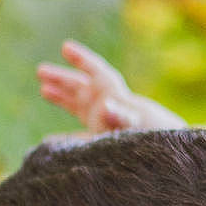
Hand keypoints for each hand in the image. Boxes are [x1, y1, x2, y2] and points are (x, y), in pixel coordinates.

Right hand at [37, 40, 185, 132]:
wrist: (165, 157)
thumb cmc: (149, 139)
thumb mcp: (134, 127)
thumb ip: (119, 116)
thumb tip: (105, 107)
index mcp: (113, 96)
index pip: (96, 72)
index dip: (82, 59)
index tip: (66, 47)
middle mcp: (108, 107)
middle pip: (82, 87)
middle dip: (63, 79)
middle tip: (40, 70)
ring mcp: (104, 124)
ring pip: (80, 106)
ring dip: (62, 98)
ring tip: (43, 90)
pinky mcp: (102, 142)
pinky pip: (80, 136)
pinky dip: (65, 138)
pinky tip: (50, 141)